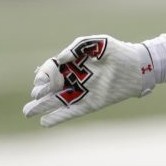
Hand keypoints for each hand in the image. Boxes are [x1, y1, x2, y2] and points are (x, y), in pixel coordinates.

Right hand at [22, 35, 155, 127]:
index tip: (43, 79)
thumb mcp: (97, 43)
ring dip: (42, 108)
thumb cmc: (118, 51)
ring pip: (57, 102)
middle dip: (39, 93)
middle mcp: (75, 79)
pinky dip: (58, 117)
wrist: (138, 66)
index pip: (51, 71)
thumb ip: (76, 47)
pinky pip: (71, 112)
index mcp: (73, 64)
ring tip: (27, 113)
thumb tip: (59, 59)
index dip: (43, 75)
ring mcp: (82, 92)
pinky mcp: (91, 104)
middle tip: (34, 97)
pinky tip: (45, 122)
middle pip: (50, 88)